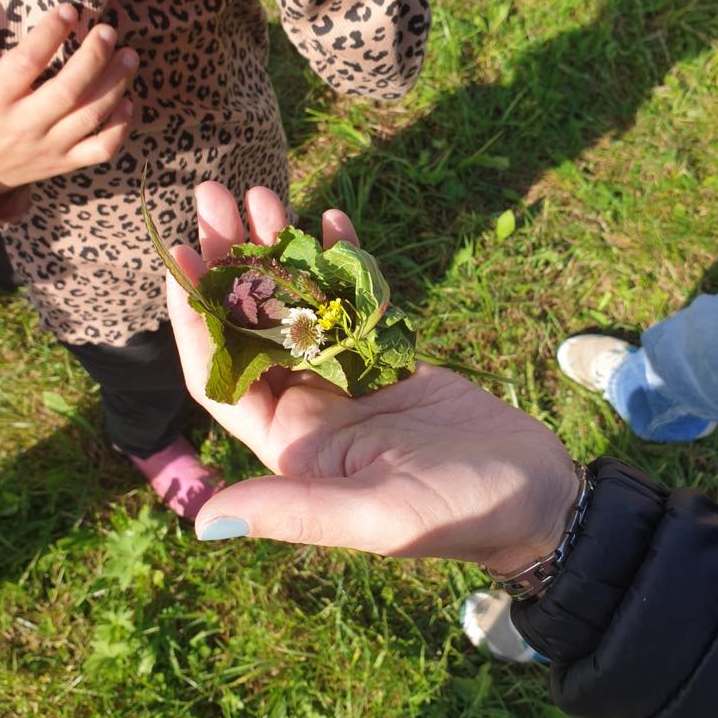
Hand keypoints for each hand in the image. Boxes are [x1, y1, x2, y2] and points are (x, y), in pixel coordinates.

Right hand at [0, 5, 137, 205]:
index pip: (27, 61)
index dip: (50, 33)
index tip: (69, 11)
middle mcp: (23, 125)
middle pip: (69, 90)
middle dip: (94, 56)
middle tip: (108, 32)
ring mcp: (48, 147)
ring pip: (91, 115)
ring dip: (116, 84)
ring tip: (129, 57)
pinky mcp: (64, 164)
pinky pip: (101, 149)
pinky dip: (120, 127)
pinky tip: (128, 103)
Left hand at [166, 182, 578, 570]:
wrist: (537, 497)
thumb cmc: (458, 514)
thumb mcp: (375, 515)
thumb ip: (292, 509)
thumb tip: (203, 522)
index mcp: (294, 446)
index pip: (222, 377)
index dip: (194, 320)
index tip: (180, 258)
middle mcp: (311, 410)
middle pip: (253, 329)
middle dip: (231, 266)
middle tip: (215, 197)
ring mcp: (350, 380)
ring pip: (300, 307)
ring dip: (280, 252)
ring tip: (267, 195)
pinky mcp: (390, 358)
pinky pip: (354, 303)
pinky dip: (342, 262)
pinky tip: (331, 220)